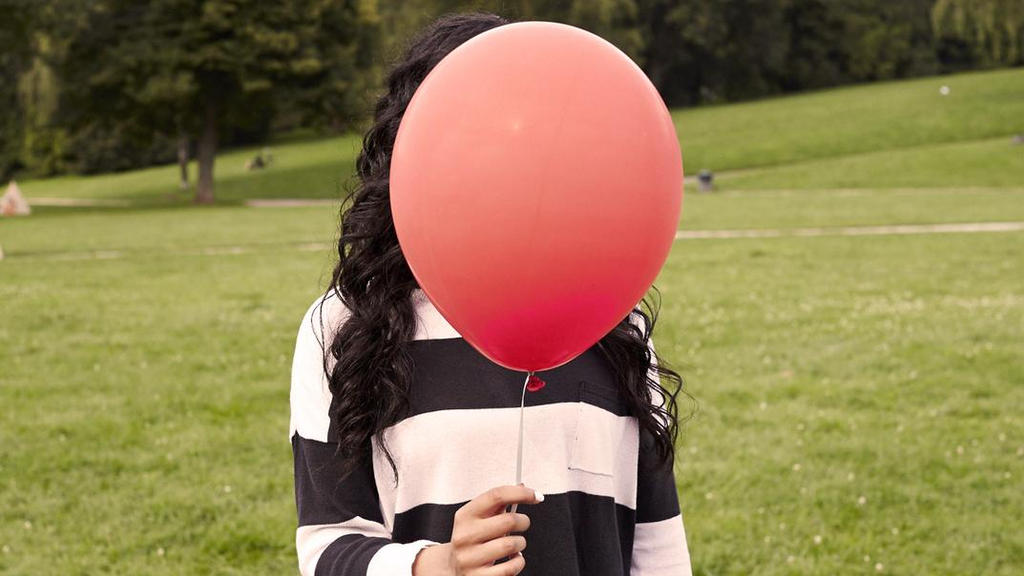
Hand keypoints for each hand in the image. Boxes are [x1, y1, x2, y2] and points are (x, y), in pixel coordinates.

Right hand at [412, 485, 542, 575]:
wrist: (453, 569)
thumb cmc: (473, 539)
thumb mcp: (478, 518)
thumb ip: (498, 503)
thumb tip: (524, 487)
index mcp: (465, 516)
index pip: (496, 496)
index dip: (520, 493)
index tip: (536, 495)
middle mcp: (464, 536)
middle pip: (508, 520)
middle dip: (523, 521)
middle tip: (522, 524)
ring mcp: (470, 559)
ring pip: (511, 544)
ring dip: (520, 543)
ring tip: (515, 544)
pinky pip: (511, 567)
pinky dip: (519, 561)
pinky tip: (513, 558)